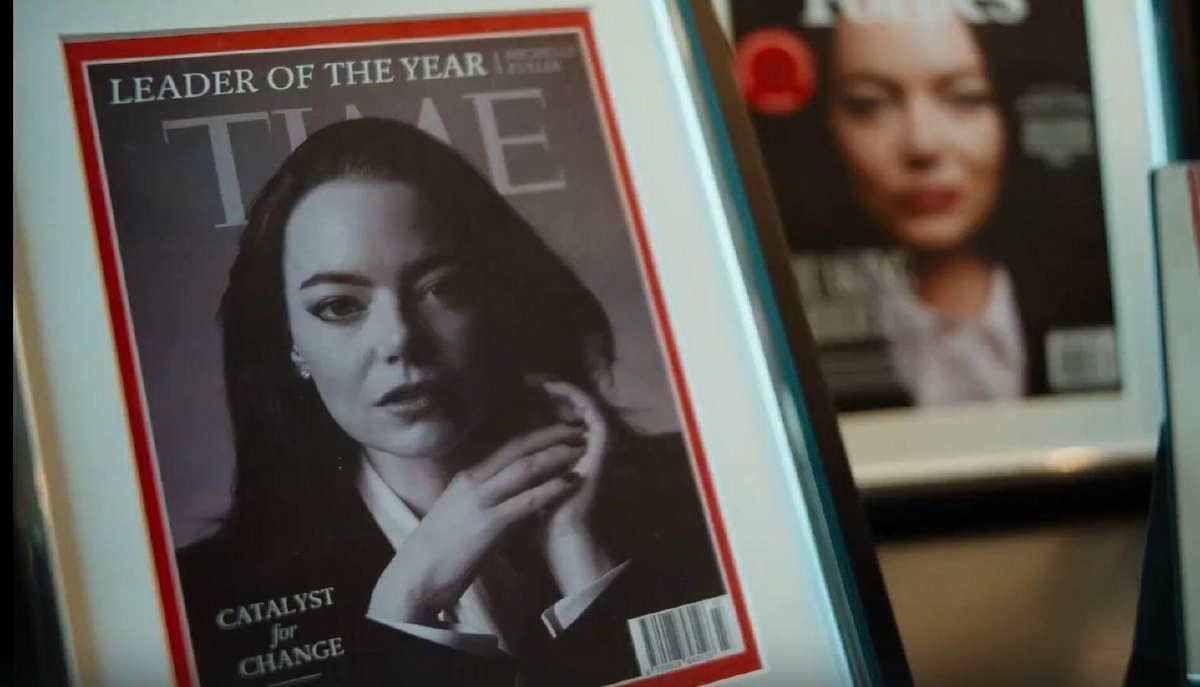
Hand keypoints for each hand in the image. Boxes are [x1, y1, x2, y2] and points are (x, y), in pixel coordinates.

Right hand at [367, 423, 586, 624]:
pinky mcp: (488, 525)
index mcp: (466, 479)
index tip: (560, 431)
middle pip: (518, 449)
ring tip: (581, 450)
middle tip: (578, 429)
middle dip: (551, 435)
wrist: (414, 578)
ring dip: (556, 457)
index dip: (536, 437)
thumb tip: (509, 496)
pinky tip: (571, 483)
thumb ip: (484, 500)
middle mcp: (473, 482)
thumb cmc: (436, 552)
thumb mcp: (459, 514)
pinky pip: (527, 501)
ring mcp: (480, 502)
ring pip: (524, 469)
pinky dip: (552, 489)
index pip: (507, 449)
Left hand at [528, 376, 618, 595]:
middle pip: (567, 406)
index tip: (516, 385)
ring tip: (535, 377)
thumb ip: (522, 457)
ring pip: (580, 401)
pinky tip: (550, 385)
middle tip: (526, 376)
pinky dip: (572, 394)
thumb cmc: (541, 512)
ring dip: (558, 386)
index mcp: (564, 452)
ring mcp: (594, 442)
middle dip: (547, 388)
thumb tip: (501, 441)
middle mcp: (582, 443)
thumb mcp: (526, 476)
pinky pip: (591, 408)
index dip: (538, 399)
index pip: (555, 416)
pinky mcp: (601, 442)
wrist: (562, 533)